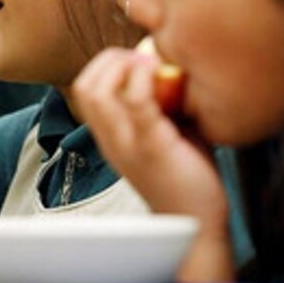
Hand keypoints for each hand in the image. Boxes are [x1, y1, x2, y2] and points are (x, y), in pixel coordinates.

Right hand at [73, 48, 233, 282]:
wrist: (198, 224)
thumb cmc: (188, 175)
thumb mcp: (167, 132)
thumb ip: (162, 103)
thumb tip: (173, 65)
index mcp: (110, 137)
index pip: (85, 88)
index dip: (107, 64)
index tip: (140, 61)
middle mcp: (111, 140)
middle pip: (85, 85)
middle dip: (112, 59)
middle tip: (146, 60)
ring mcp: (127, 145)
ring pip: (99, 91)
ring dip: (126, 67)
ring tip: (155, 68)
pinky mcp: (151, 148)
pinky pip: (135, 103)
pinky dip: (148, 81)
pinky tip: (173, 82)